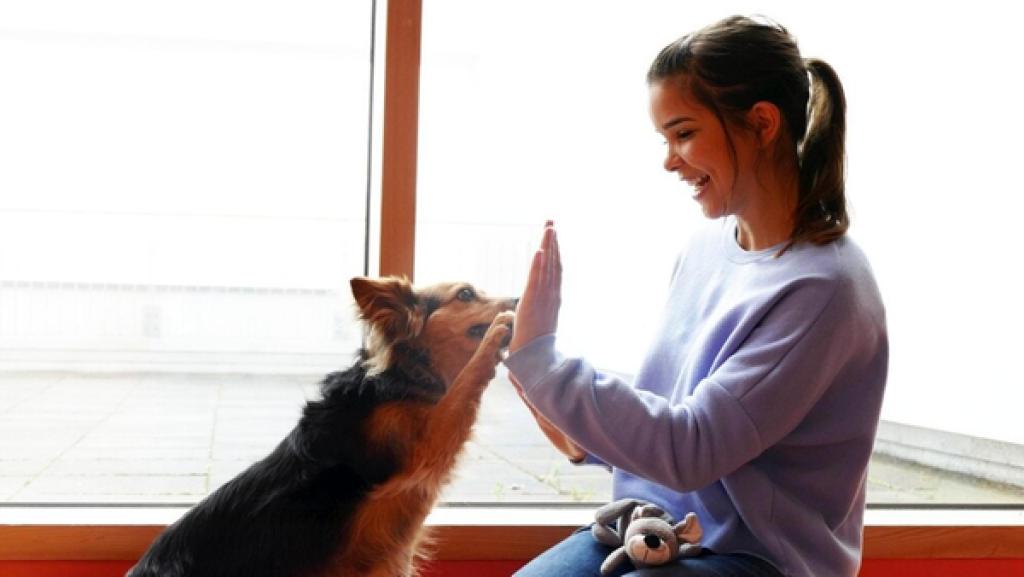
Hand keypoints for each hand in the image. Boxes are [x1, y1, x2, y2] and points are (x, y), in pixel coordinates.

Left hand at [509, 221, 561, 353]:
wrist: (534, 361)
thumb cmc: (534, 345)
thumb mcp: (537, 323)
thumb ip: (537, 314)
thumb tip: (533, 310)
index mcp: (553, 298)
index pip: (555, 270)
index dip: (555, 252)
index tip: (552, 236)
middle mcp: (551, 295)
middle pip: (553, 262)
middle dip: (552, 241)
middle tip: (550, 222)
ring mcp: (543, 298)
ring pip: (547, 267)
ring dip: (548, 246)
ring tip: (549, 227)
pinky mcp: (533, 303)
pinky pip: (536, 280)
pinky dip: (538, 264)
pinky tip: (538, 249)